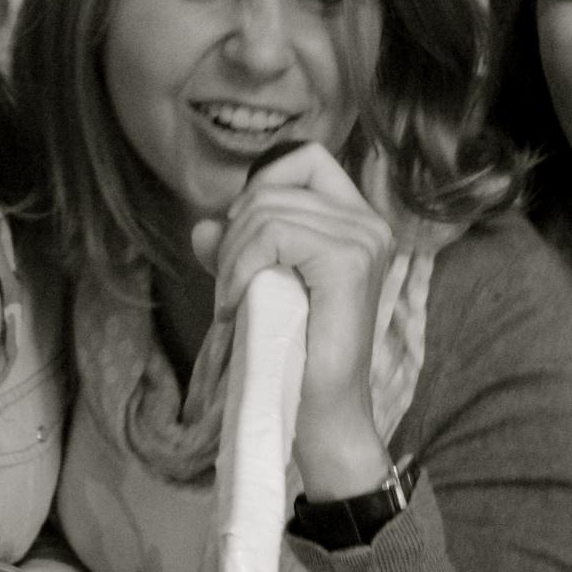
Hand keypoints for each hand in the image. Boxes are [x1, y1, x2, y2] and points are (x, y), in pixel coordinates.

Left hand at [191, 142, 393, 497]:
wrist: (322, 413)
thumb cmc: (294, 352)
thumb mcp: (257, 285)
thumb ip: (234, 249)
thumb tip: (203, 225)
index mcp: (357, 220)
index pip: (305, 158)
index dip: (262, 186)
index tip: (244, 242)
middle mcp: (369, 223)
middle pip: (274, 185)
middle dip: (235, 232)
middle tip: (230, 286)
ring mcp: (364, 240)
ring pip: (267, 209)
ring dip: (234, 256)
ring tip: (234, 301)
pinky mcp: (349, 263)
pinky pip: (273, 233)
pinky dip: (241, 266)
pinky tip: (238, 303)